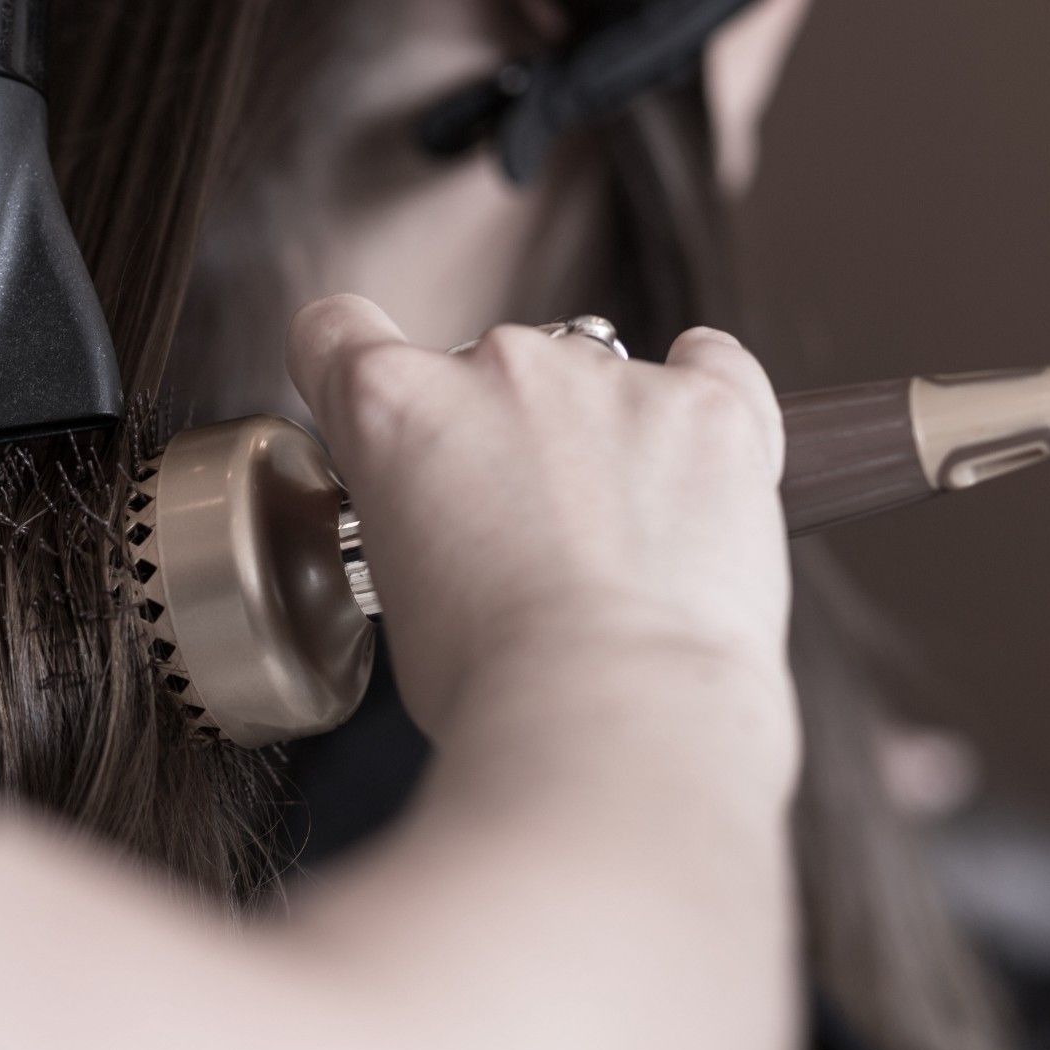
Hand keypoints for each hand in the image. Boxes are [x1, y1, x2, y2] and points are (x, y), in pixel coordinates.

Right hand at [287, 295, 790, 739]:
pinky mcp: (709, 405)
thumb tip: (454, 522)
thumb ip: (412, 513)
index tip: (384, 414)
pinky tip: (693, 466)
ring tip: (619, 545)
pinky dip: (700, 406)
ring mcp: (607, 377)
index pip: (339, 332)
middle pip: (484, 372)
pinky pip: (710, 368)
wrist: (615, 717)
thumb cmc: (496, 682)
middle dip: (500, 436)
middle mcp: (495, 366)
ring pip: (593, 379)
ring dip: (597, 437)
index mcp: (392, 405)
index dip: (352, 371)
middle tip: (522, 535)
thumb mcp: (395, 588)